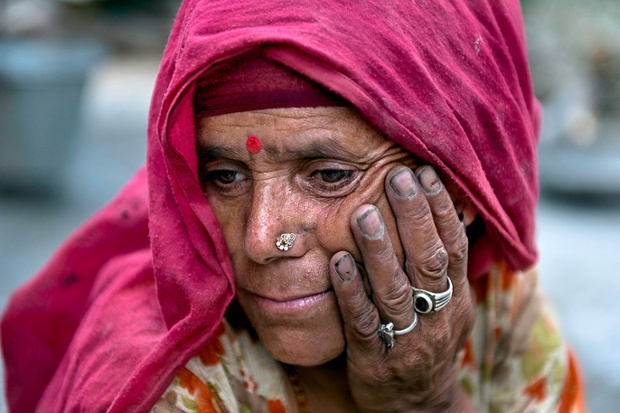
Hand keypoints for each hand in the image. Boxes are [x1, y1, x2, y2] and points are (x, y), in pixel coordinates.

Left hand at [329, 165, 475, 411]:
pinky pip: (363, 324)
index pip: (452, 247)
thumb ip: (442, 266)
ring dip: (379, 251)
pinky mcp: (375, 360)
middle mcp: (436, 317)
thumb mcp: (448, 306)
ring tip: (363, 213)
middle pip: (427, 261)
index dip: (440, 209)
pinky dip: (351, 293)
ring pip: (395, 291)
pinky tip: (338, 263)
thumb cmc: (428, 341)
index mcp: (455, 299)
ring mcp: (406, 339)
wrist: (419, 405)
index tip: (424, 173)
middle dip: (413, 217)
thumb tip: (440, 210)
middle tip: (396, 178)